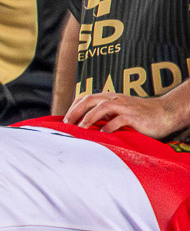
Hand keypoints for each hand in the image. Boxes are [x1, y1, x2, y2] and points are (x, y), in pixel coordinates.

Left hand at [64, 92, 186, 138]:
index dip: (73, 107)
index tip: (65, 121)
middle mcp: (115, 99)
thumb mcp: (117, 113)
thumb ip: (102, 116)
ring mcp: (125, 106)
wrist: (164, 113)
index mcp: (109, 98)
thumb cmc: (138, 116)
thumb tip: (80, 127)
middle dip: (76, 111)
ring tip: (81, 128)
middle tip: (67, 124)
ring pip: (103, 107)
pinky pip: (119, 119)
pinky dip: (109, 126)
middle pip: (90, 99)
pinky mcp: (135, 116)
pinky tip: (103, 133)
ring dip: (89, 117)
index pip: (85, 97)